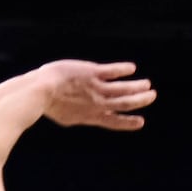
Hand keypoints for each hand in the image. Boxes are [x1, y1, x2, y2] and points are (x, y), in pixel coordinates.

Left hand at [40, 60, 156, 129]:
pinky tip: (131, 68)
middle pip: (124, 104)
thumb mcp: (63, 116)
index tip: (140, 122)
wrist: (40, 91)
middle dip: (140, 100)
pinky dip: (124, 70)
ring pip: (123, 88)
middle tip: (151, 96)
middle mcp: (97, 104)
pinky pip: (113, 71)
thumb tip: (77, 118)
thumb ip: (75, 115)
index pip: (113, 121)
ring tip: (147, 84)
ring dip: (137, 86)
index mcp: (89, 116)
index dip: (128, 122)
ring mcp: (96, 88)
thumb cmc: (46, 103)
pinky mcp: (92, 73)